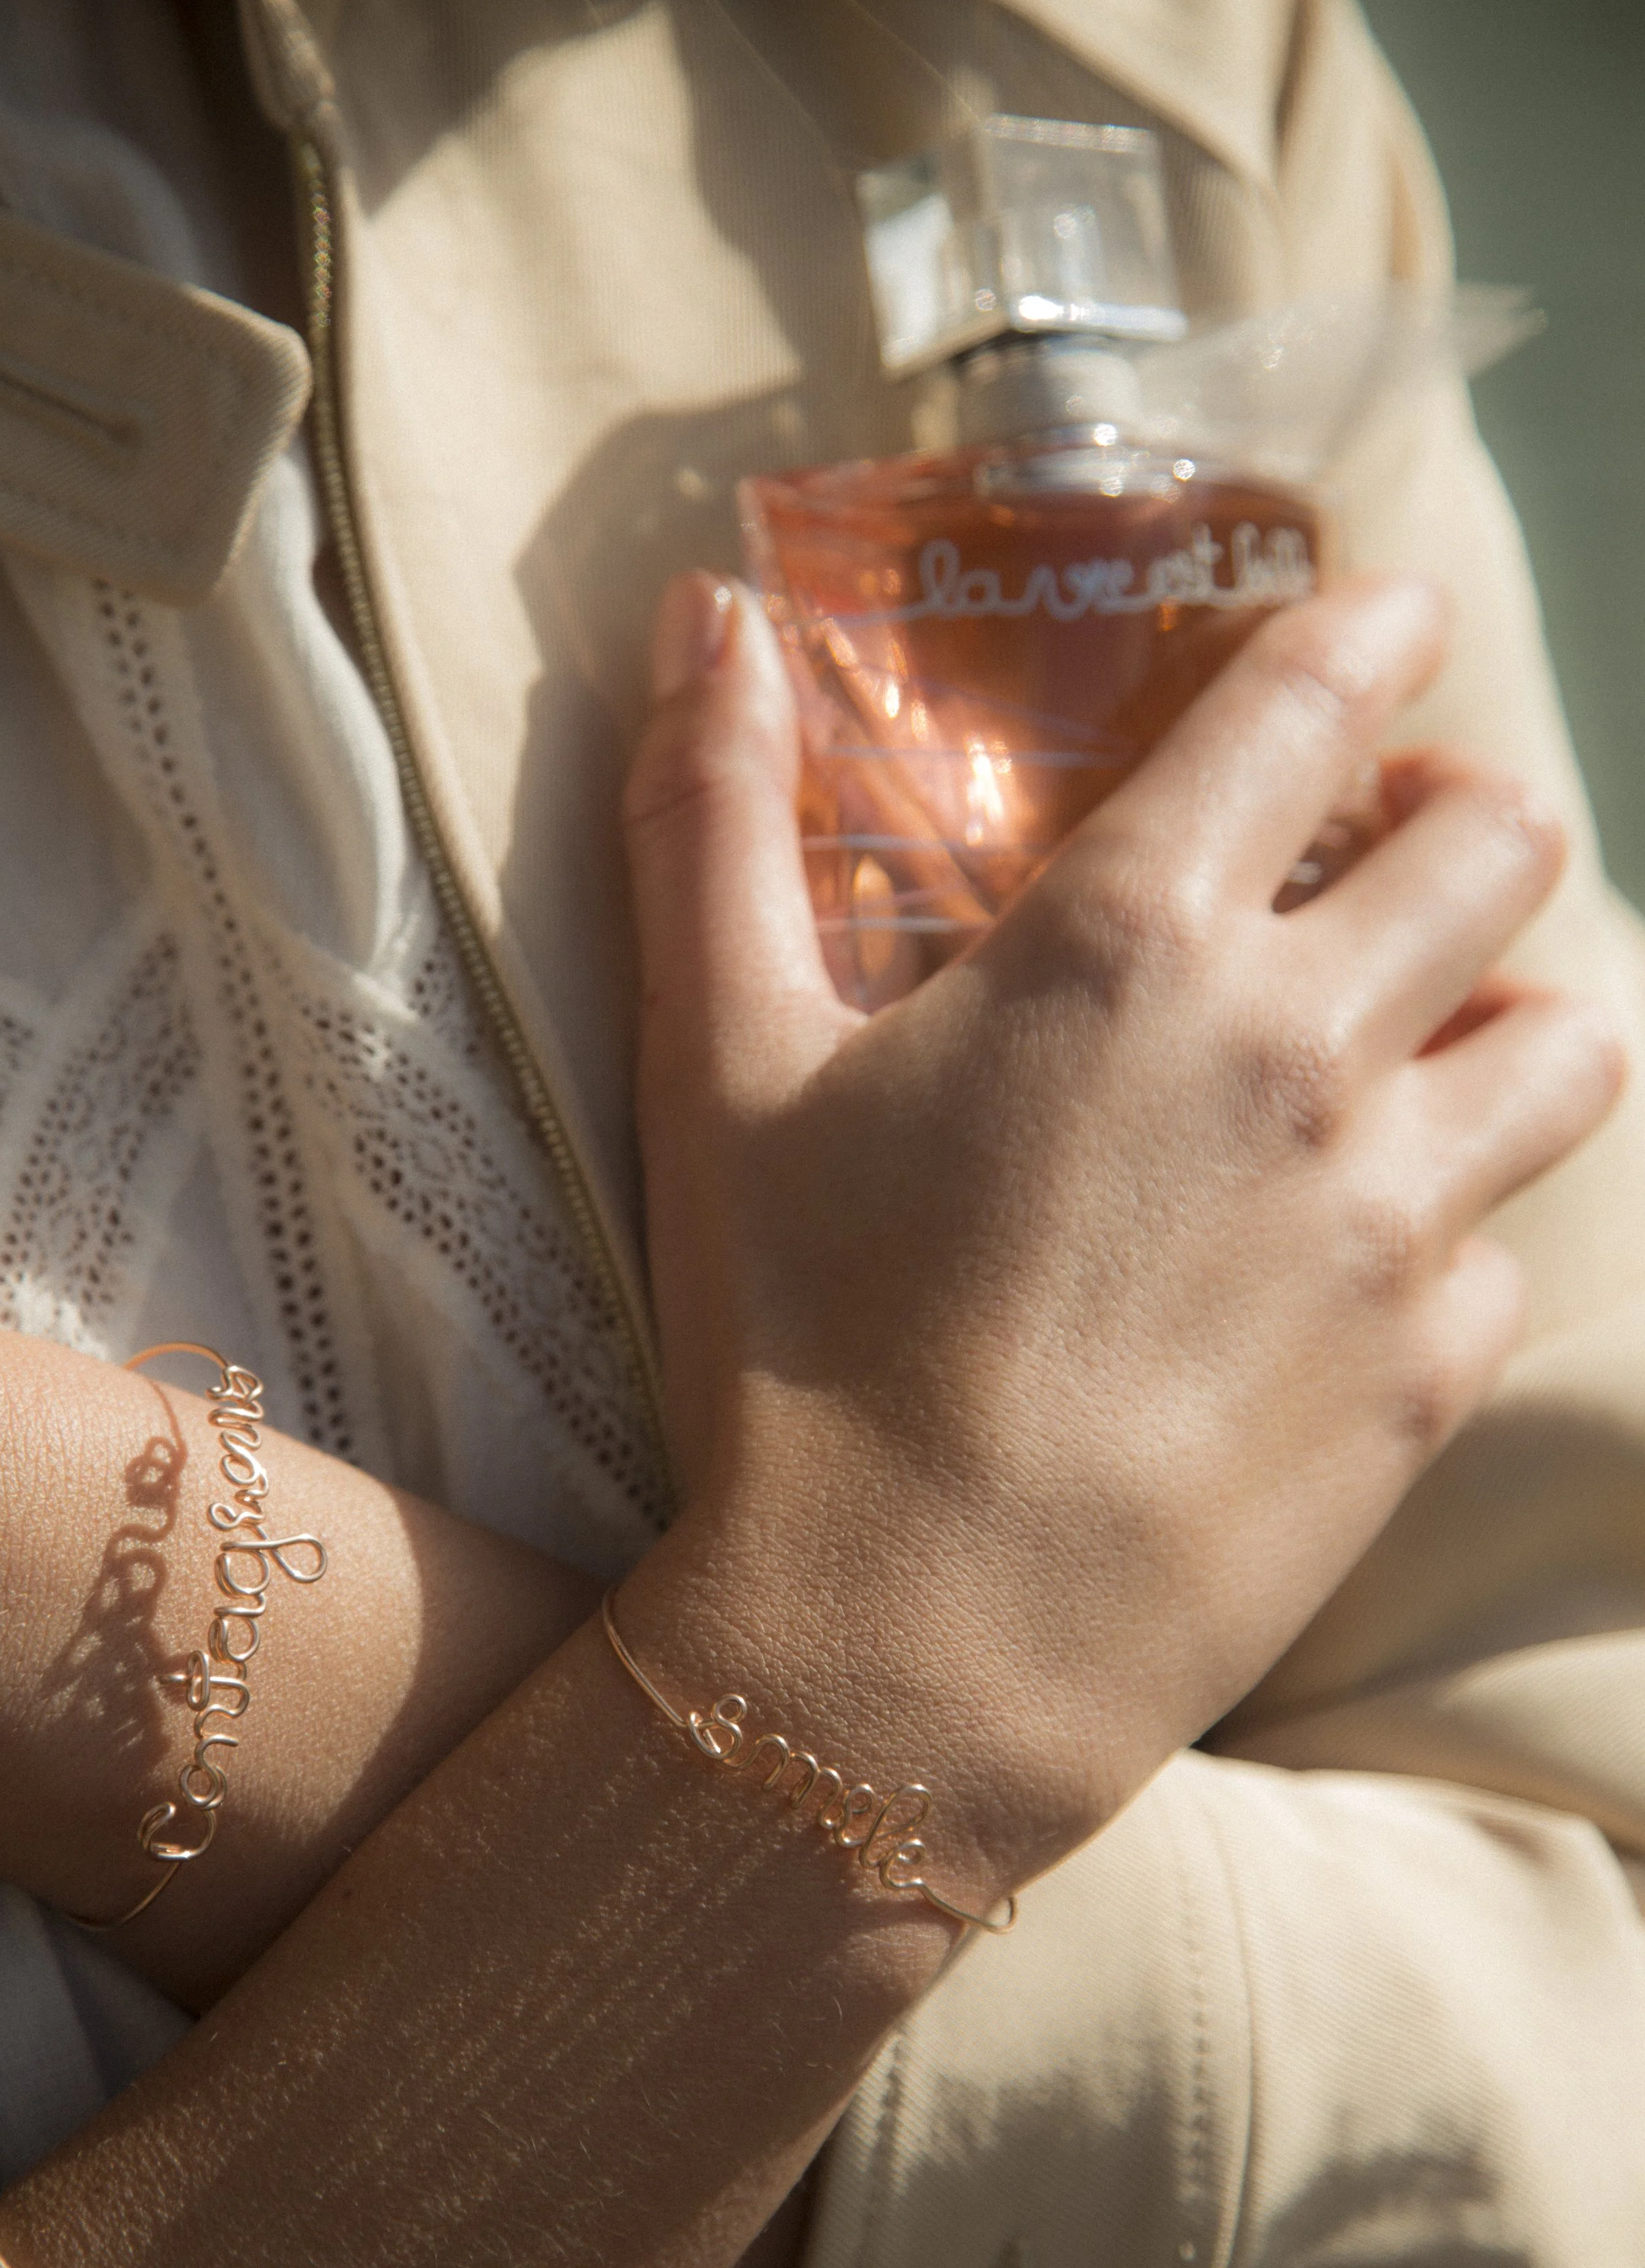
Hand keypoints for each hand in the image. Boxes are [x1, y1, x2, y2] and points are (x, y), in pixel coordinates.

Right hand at [617, 573, 1624, 1907]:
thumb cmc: (793, 1353)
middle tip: (1407, 840)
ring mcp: (1386, 1222)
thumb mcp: (718, 1068)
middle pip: (1501, 850)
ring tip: (1436, 1037)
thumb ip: (712, 818)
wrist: (905, 1658)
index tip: (1395, 620)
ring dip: (1515, 1006)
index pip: (1322, 701)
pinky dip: (1455, 1227)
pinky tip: (1363, 1259)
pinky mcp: (1424, 1377)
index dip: (1377, 630)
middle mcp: (1301, 1052)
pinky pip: (1506, 1250)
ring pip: (1568, 1042)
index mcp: (1131, 946)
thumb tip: (708, 609)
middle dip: (1471, 813)